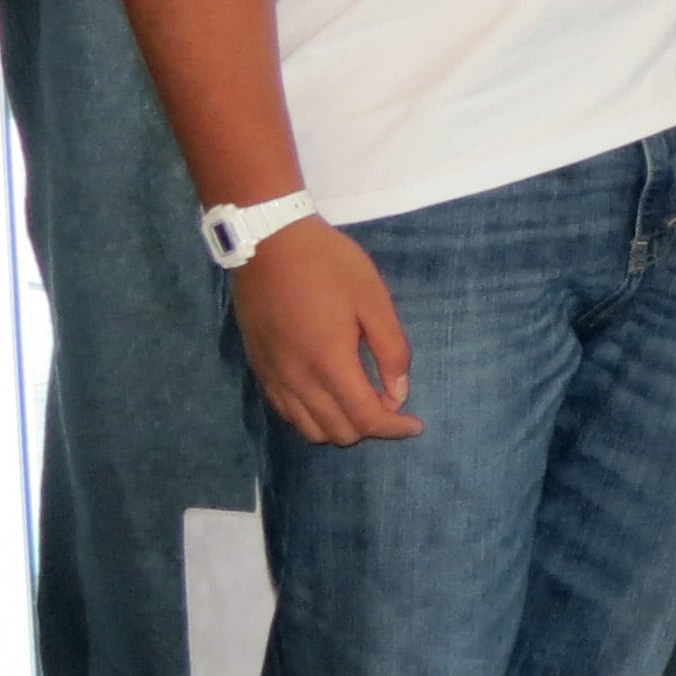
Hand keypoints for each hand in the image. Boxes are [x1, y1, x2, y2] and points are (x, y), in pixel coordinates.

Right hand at [232, 218, 421, 443]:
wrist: (268, 243)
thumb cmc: (329, 265)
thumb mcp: (373, 299)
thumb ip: (391, 350)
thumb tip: (399, 394)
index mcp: (328, 362)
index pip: (364, 418)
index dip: (394, 428)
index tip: (415, 425)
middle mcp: (296, 379)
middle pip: (337, 432)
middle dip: (371, 427)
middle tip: (393, 405)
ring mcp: (273, 377)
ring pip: (309, 429)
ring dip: (341, 426)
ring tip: (364, 402)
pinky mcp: (260, 369)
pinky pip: (287, 413)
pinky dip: (314, 417)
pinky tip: (331, 396)